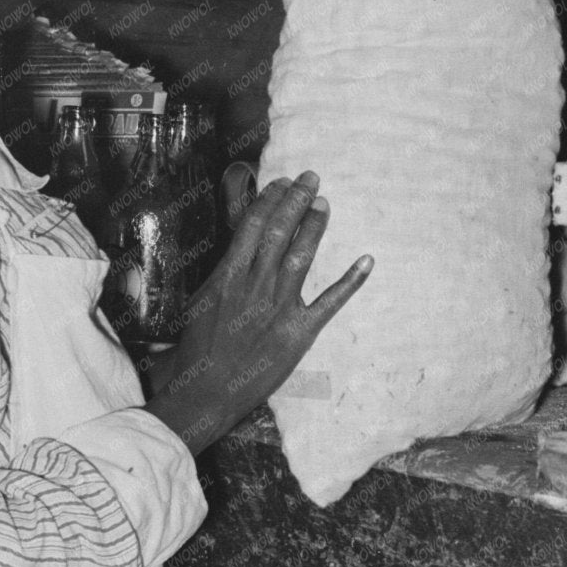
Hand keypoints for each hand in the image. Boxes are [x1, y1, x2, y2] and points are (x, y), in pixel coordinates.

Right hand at [145, 171, 371, 454]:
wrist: (207, 389)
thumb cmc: (199, 348)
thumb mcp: (202, 301)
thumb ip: (224, 274)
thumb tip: (237, 250)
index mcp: (228, 275)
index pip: (252, 225)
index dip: (270, 200)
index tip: (282, 183)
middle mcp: (255, 285)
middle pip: (278, 231)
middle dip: (296, 201)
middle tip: (311, 178)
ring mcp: (278, 308)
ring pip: (301, 256)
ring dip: (315, 227)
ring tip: (325, 204)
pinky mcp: (298, 333)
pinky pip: (329, 302)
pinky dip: (350, 281)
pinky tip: (367, 260)